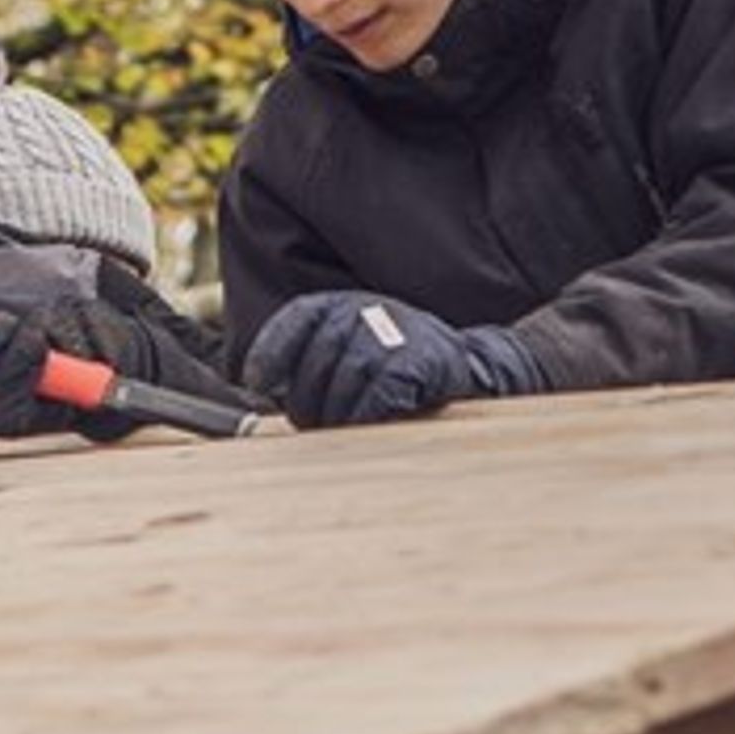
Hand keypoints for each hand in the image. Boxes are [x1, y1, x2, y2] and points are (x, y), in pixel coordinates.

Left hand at [242, 292, 544, 428]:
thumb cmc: (396, 367)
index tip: (259, 384)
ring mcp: (391, 333)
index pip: (292, 323)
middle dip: (306, 404)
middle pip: (313, 365)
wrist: (474, 366)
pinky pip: (375, 397)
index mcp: (337, 304)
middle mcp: (361, 310)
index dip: (270, 354)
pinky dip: (365, 417)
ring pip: (342, 385)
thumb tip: (262, 396)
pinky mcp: (417, 360)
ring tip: (339, 429)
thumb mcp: (348, 352)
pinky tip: (368, 424)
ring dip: (335, 417)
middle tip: (311, 425)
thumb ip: (309, 366)